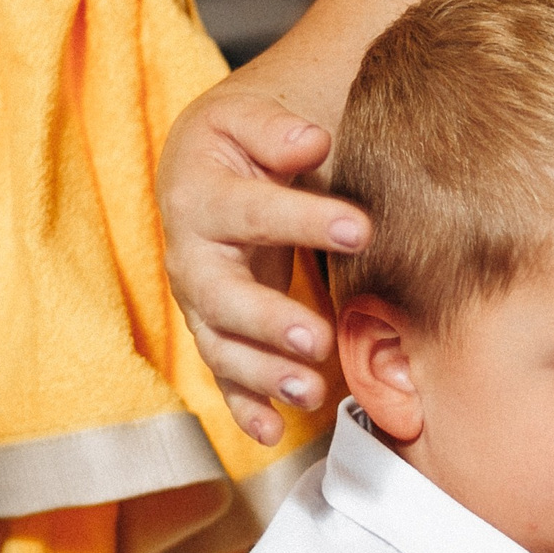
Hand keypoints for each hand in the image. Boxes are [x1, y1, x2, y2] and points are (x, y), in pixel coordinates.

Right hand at [158, 87, 367, 442]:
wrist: (201, 174)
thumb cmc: (238, 146)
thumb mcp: (249, 120)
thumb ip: (277, 131)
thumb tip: (311, 139)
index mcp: (201, 198)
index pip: (254, 211)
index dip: (305, 220)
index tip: (361, 228)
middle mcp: (192, 258)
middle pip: (223, 297)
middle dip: (268, 321)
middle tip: (316, 339)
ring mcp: (201, 305)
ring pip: (223, 347)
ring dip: (263, 375)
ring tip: (310, 392)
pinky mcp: (216, 334)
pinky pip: (224, 378)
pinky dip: (244, 408)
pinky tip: (270, 432)